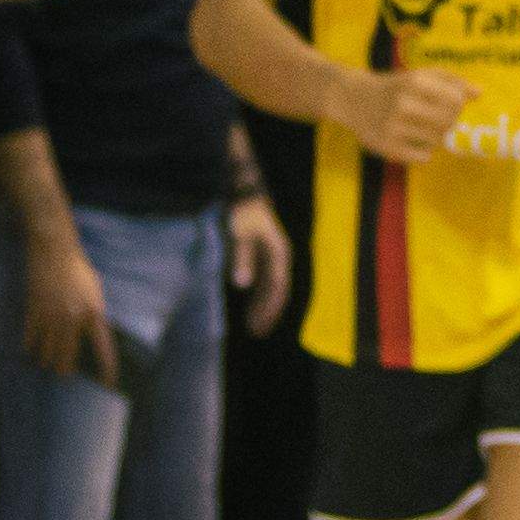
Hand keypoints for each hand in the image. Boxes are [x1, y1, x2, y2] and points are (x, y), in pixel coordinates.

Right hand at [14, 215, 122, 385]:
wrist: (54, 250)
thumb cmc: (78, 269)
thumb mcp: (96, 292)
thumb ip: (96, 315)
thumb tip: (93, 337)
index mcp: (93, 313)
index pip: (104, 349)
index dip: (107, 370)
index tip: (109, 383)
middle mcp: (73, 319)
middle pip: (66, 361)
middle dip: (65, 371)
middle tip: (66, 373)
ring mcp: (51, 317)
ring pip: (46, 356)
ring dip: (48, 361)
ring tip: (49, 362)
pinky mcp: (34, 312)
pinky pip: (30, 341)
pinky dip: (31, 348)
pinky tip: (32, 351)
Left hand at [224, 190, 291, 331]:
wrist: (243, 187)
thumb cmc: (242, 208)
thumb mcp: (240, 231)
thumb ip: (242, 256)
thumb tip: (242, 284)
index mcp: (279, 253)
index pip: (277, 289)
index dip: (269, 310)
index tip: (258, 327)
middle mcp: (279, 256)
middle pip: (277, 291)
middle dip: (267, 312)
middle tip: (256, 332)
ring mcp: (271, 254)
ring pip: (271, 286)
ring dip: (262, 305)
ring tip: (252, 323)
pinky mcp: (261, 252)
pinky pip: (263, 279)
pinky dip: (257, 294)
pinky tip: (248, 302)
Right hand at [342, 65, 471, 163]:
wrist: (354, 99)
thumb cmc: (396, 87)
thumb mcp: (421, 75)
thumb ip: (452, 80)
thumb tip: (480, 93)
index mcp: (415, 81)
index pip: (456, 100)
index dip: (459, 106)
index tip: (450, 106)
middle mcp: (404, 103)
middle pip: (449, 122)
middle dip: (450, 123)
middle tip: (440, 121)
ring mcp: (394, 126)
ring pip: (437, 140)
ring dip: (437, 137)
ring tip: (425, 129)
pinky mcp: (387, 146)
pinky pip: (423, 157)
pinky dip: (424, 152)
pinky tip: (415, 142)